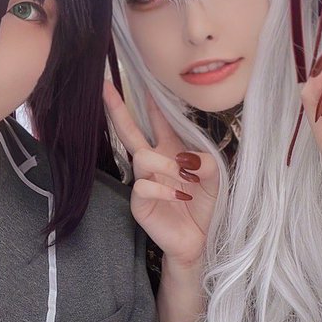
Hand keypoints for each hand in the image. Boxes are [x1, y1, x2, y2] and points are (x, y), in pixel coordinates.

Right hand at [103, 81, 218, 268]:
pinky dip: (164, 189)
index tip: (144, 80)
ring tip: (184, 178)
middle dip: (118, 109)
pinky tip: (180, 198)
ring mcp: (144, 182)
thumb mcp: (216, 180)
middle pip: (130, 131)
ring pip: (142, 157)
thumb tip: (187, 158)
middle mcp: (154, 164)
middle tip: (105, 88)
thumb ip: (207, 162)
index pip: (159, 122)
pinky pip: (144, 186)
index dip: (152, 103)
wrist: (200, 241)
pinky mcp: (140, 203)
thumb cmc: (205, 208)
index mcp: (172, 152)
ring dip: (165, 165)